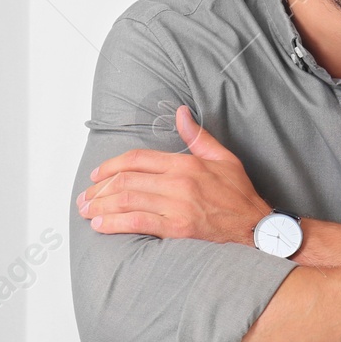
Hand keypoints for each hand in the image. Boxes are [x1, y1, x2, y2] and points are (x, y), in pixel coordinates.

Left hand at [77, 106, 270, 244]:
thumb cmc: (238, 194)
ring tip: (87, 210)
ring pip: (127, 200)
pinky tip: (100, 225)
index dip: (112, 165)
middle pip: (126, 180)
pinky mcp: (177, 229)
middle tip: (85, 196)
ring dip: (101, 205)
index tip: (97, 174)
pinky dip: (114, 223)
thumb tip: (181, 112)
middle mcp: (179, 182)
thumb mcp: (223, 158)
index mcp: (187, 164)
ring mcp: (177, 206)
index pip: (138, 159)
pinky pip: (137, 223)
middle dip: (99, 188)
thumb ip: (198, 136)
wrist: (255, 227)